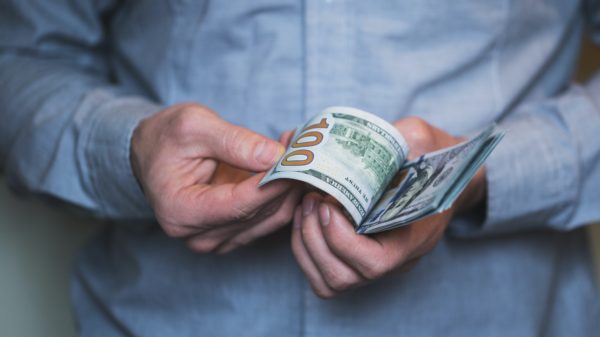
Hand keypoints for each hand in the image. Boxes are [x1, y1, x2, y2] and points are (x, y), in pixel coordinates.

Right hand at [131, 103, 300, 253]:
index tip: (299, 161)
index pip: (239, 205)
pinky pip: (268, 217)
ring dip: (289, 186)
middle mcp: (198, 235)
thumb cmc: (166, 137)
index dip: (273, 184)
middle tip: (307, 148)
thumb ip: (234, 141)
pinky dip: (282, 192)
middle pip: (258, 215)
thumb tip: (275, 155)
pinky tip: (287, 165)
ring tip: (298, 150)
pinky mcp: (232, 234)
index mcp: (181, 211)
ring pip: (270, 219)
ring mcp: (216, 239)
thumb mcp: (193, 125)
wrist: (153, 153)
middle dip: (287, 181)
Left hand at [291, 117, 486, 297]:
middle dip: (315, 237)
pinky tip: (305, 216)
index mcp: (414, 236)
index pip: (374, 262)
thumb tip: (347, 138)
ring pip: (328, 282)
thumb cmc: (428, 155)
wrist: (442, 175)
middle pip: (343, 277)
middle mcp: (394, 261)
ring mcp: (375, 265)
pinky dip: (304, 250)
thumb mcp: (416, 137)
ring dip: (305, 244)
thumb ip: (390, 140)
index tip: (327, 202)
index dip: (341, 239)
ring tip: (305, 205)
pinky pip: (323, 277)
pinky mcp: (356, 262)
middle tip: (310, 198)